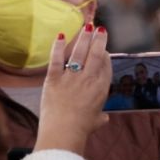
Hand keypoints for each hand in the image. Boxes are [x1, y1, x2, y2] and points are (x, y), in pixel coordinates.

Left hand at [35, 25, 111, 153]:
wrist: (63, 132)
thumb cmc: (81, 129)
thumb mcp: (96, 122)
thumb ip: (100, 117)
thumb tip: (104, 119)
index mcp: (101, 89)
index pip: (106, 65)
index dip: (105, 54)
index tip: (103, 48)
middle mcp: (88, 80)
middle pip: (96, 54)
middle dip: (99, 39)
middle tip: (100, 28)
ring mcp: (71, 78)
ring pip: (78, 53)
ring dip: (83, 38)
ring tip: (87, 26)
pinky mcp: (53, 79)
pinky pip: (56, 59)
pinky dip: (58, 46)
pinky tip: (61, 35)